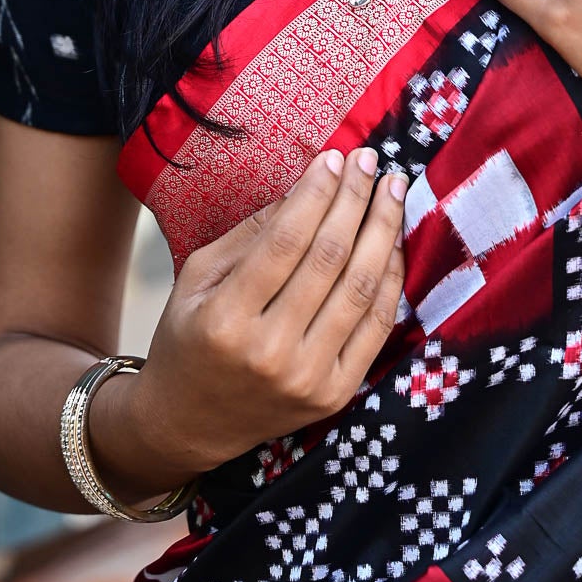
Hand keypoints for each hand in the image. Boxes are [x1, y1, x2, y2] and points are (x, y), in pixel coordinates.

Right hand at [93, 147, 405, 488]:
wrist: (187, 424)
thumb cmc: (191, 336)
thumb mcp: (197, 277)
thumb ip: (251, 232)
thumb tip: (308, 184)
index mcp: (225, 319)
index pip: (285, 241)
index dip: (316, 193)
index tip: (334, 156)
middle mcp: (270, 352)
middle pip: (329, 259)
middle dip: (354, 200)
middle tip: (370, 161)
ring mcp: (307, 378)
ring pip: (361, 288)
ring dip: (383, 230)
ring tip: (393, 189)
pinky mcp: (335, 393)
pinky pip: (377, 326)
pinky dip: (392, 278)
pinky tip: (394, 241)